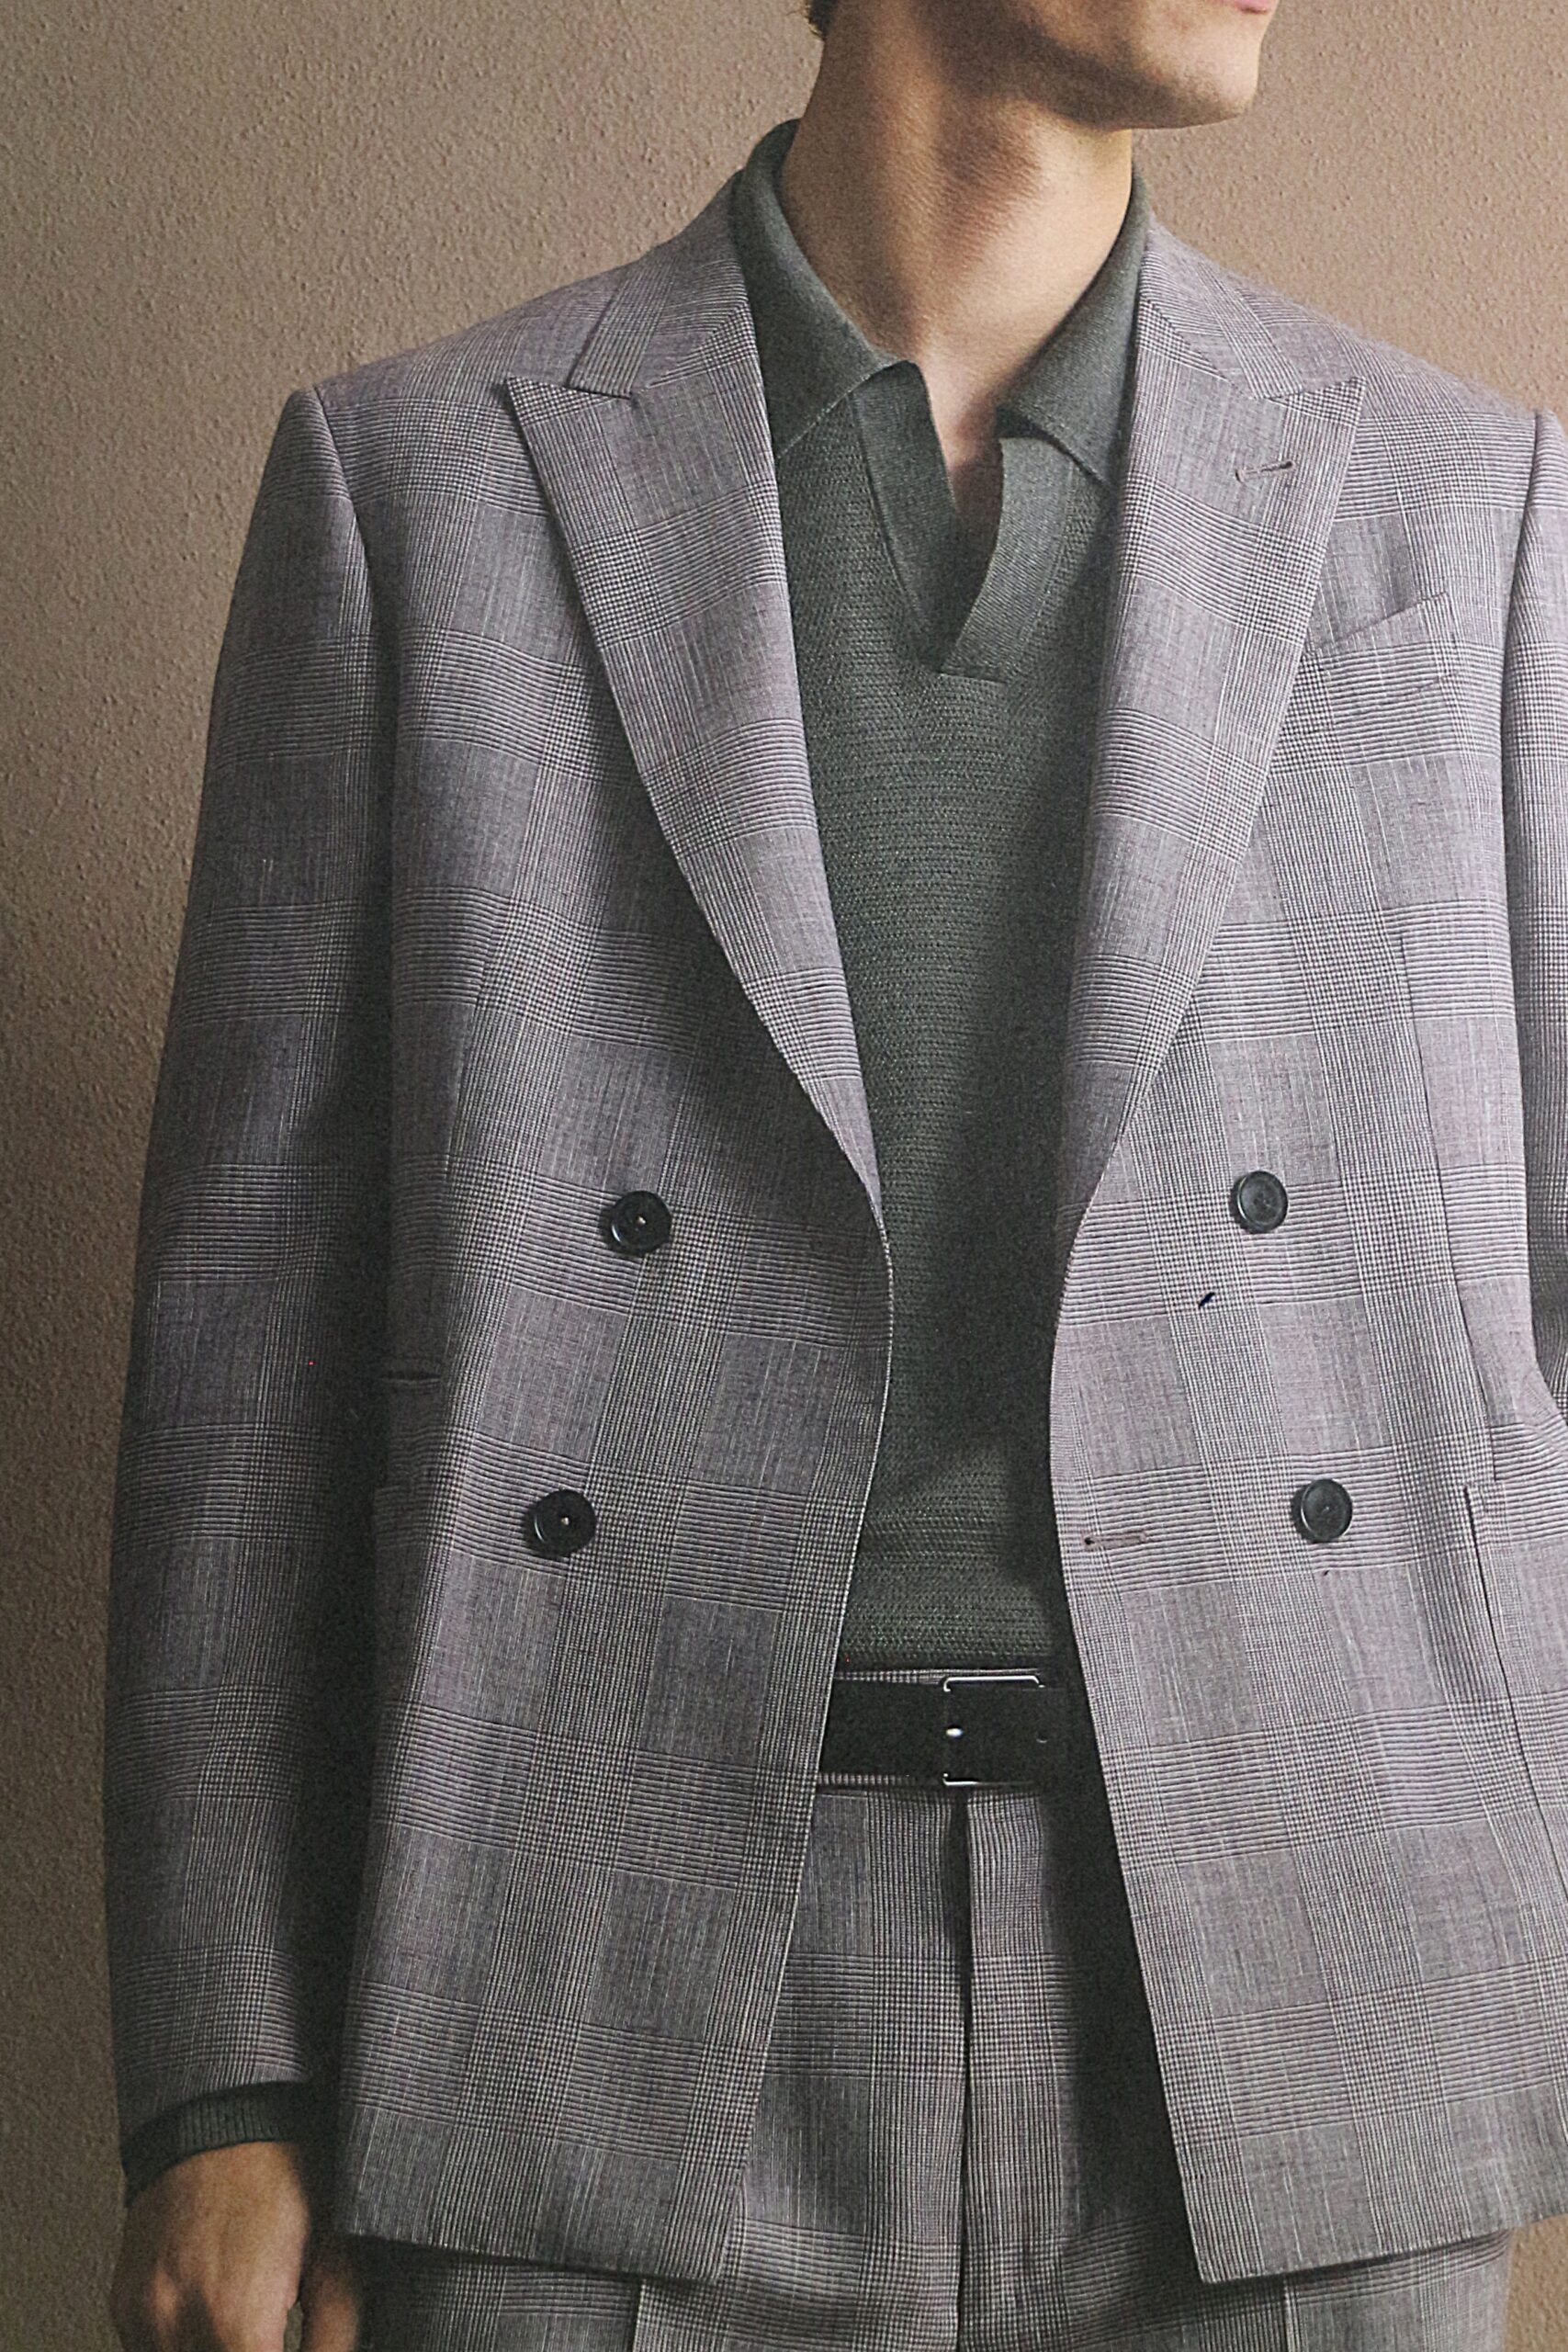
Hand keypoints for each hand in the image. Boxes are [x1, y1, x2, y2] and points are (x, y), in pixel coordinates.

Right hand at [109, 2138, 367, 2351]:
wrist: (222, 2111)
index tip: (287, 2346)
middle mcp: (177, 2322)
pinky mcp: (124, 2302)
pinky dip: (182, 2344)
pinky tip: (213, 2314)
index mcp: (235, 2320)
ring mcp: (143, 2314)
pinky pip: (149, 2349)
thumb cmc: (285, 2174)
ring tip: (244, 2327)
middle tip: (270, 2335)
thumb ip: (334, 2336)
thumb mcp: (334, 2255)